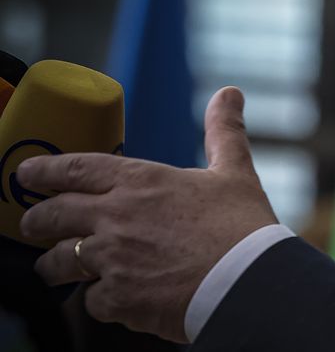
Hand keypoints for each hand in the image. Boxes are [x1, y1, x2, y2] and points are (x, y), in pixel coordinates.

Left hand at [17, 87, 278, 342]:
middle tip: (32, 224)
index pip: (76, 168)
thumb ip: (223, 131)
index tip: (26, 173)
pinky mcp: (118, 298)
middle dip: (36, 221)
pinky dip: (98, 299)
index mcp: (141, 181)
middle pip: (53, 216)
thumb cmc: (242, 225)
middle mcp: (116, 217)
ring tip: (54, 269)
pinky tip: (109, 298)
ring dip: (53, 265)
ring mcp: (112, 259)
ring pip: (59, 262)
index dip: (44, 170)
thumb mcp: (235, 171)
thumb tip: (229, 93)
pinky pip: (90, 301)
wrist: (247, 281)